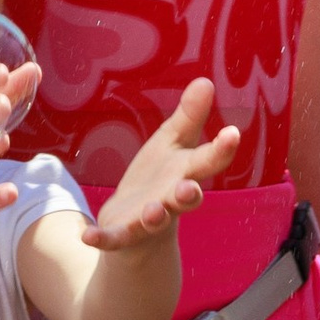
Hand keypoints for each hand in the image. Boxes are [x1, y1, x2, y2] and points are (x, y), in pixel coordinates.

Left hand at [83, 79, 240, 250]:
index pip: (208, 160)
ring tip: (154, 211)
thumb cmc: (160, 177)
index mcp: (186, 172)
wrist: (138, 221)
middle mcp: (172, 199)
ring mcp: (148, 220)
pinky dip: (102, 238)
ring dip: (155, 216)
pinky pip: (114, 238)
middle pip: (185, 198)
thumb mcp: (172, 143)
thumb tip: (206, 80)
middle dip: (188, 194)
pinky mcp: (123, 234)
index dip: (222, 148)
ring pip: (156, 220)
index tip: (232, 133)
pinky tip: (87, 235)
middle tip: (190, 189)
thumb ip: (190, 117)